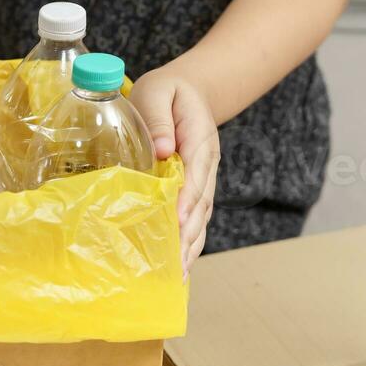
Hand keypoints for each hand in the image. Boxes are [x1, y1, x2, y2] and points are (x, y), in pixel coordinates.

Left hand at [130, 69, 219, 272]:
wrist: (189, 91)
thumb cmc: (168, 92)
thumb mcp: (159, 92)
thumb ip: (158, 117)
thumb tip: (160, 149)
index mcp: (199, 140)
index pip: (195, 174)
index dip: (187, 199)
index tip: (177, 220)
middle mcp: (206, 164)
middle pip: (201, 203)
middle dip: (188, 233)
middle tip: (175, 262)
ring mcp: (205, 179)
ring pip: (202, 217)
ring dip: (191, 246)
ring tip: (178, 274)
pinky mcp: (198, 189)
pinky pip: (197, 219)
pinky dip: (190, 243)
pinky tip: (180, 267)